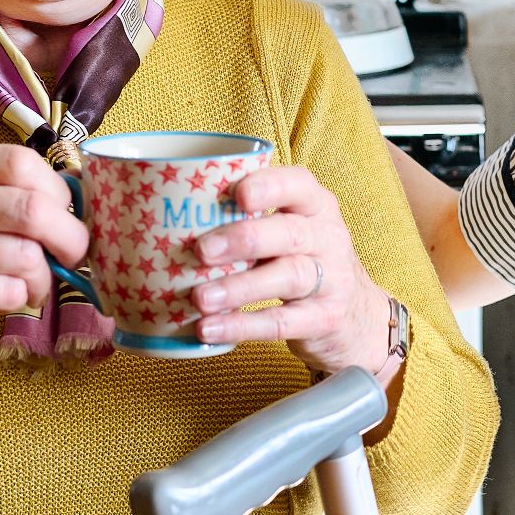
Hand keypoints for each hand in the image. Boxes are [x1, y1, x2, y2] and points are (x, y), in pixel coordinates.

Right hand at [0, 145, 87, 388]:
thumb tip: (71, 200)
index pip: (22, 163)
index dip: (59, 191)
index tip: (66, 212)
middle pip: (34, 209)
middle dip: (71, 237)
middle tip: (75, 253)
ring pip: (26, 255)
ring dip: (45, 277)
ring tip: (35, 284)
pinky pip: (6, 291)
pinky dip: (21, 297)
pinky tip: (11, 297)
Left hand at [185, 165, 387, 374]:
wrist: (356, 318)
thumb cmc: (302, 262)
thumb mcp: (287, 232)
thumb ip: (246, 220)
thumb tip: (159, 216)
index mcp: (315, 206)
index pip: (298, 184)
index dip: (269, 186)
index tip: (237, 194)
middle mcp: (328, 237)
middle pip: (290, 233)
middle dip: (245, 239)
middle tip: (201, 250)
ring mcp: (332, 280)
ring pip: (289, 276)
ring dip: (240, 287)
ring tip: (200, 299)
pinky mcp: (324, 319)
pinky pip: (283, 322)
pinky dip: (244, 326)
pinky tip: (211, 329)